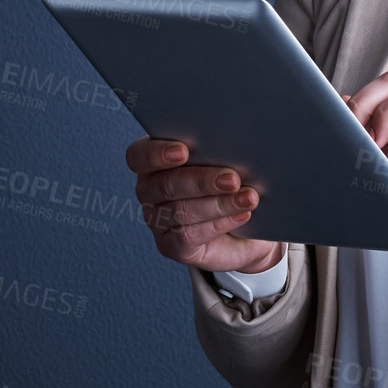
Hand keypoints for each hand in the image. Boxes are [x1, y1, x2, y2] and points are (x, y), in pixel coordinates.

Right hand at [125, 137, 285, 273]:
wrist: (248, 230)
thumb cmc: (236, 184)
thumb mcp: (229, 162)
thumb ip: (221, 151)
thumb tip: (234, 141)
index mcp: (155, 161)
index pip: (139, 155)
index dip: (157, 153)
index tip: (183, 151)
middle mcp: (149, 190)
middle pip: (165, 184)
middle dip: (201, 181)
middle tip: (233, 179)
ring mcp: (157, 220)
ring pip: (181, 210)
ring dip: (219, 204)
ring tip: (248, 198)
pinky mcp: (171, 246)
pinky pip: (189, 235)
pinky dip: (219, 223)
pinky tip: (241, 215)